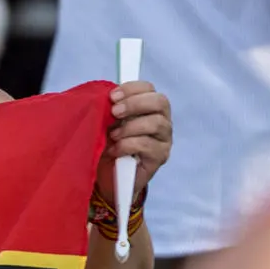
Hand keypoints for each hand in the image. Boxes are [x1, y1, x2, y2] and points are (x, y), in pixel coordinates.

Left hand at [98, 80, 171, 203]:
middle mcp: (162, 121)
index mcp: (149, 108)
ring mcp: (164, 139)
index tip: (112, 96)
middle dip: (134, 104)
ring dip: (129, 127)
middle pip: (160, 102)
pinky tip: (114, 150)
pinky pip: (147, 145)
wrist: (110, 179)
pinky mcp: (160, 157)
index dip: (132, 89)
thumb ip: (110, 110)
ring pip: (155, 123)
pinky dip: (127, 145)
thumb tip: (105, 99)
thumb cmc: (109, 147)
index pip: (149, 89)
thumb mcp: (107, 125)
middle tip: (114, 112)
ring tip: (112, 135)